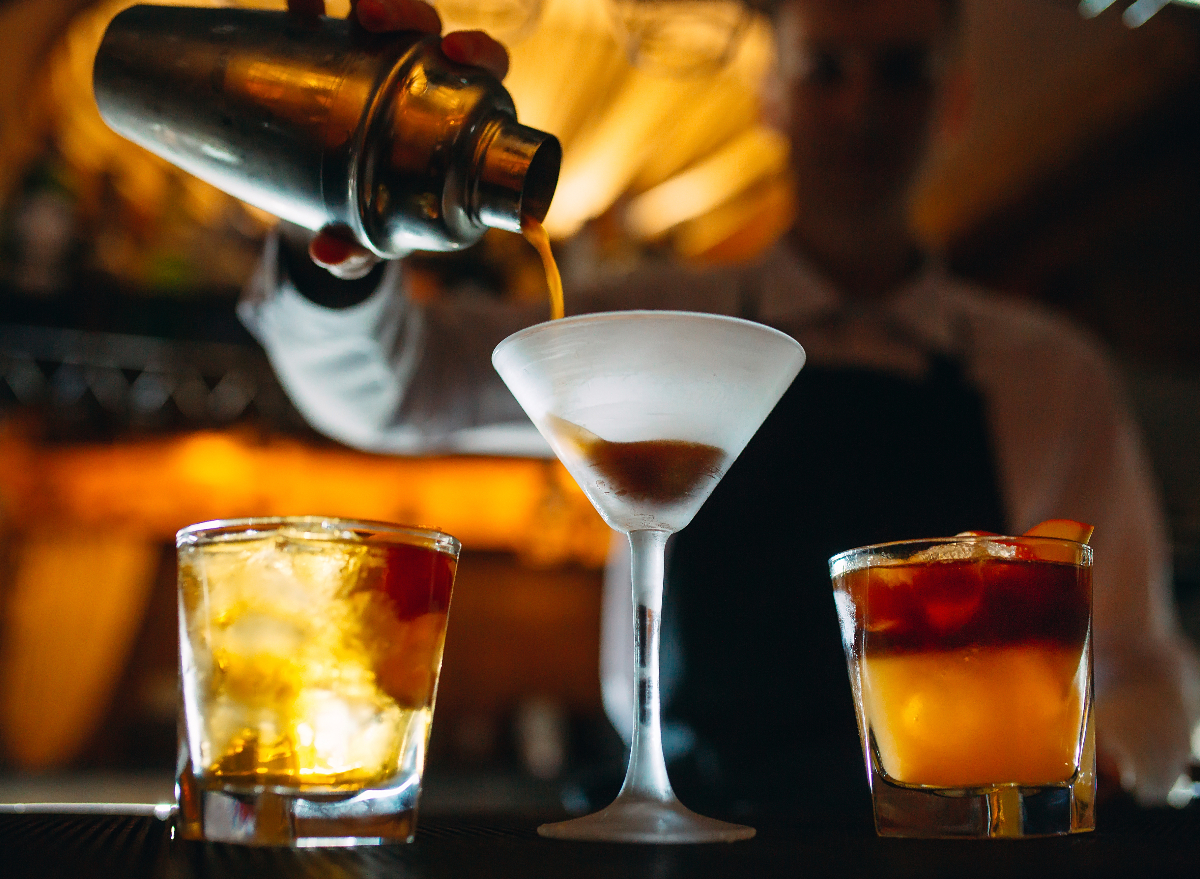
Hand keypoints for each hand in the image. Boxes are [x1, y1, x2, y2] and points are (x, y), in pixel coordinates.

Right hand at [285, 0, 509, 278]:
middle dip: (408, 12)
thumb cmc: (378, 218)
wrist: (328, 204)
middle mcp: (421, 74)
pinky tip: (300, 5)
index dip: (480, 52)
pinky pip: (321, 11)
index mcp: (459, 115)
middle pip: (431, 27)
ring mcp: (375, 56)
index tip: (456, 50)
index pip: (486, 68)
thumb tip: (327, 256)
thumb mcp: (372, 238)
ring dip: (368, 0)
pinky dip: (310, 1)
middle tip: (373, 18)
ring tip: (332, 8)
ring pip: (382, 11)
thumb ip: (358, 252)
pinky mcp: (328, 47)